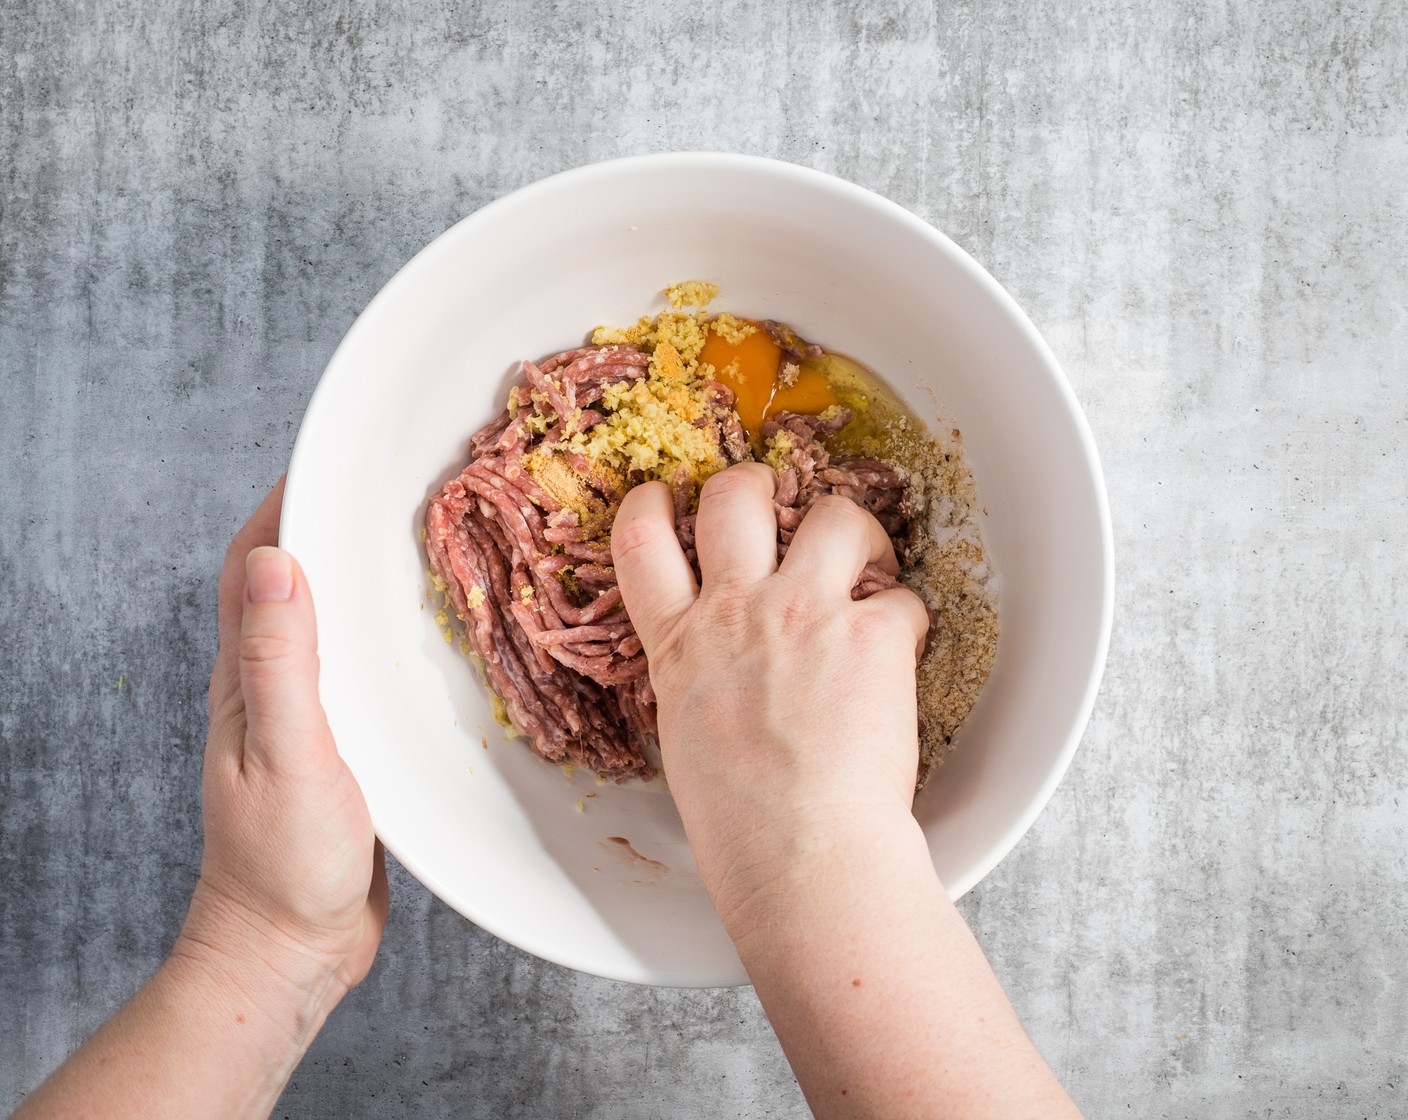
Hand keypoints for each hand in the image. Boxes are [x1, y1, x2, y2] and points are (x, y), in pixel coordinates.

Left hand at [179, 477, 387, 1016]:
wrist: (292, 950)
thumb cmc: (282, 862)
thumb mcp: (288, 753)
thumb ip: (282, 660)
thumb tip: (273, 559)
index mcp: (249, 676)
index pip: (252, 564)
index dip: (283, 503)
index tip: (332, 456)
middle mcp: (273, 685)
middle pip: (292, 582)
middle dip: (330, 526)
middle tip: (393, 489)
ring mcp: (309, 717)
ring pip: (332, 625)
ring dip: (362, 579)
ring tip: (423, 544)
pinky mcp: (346, 749)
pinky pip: (362, 672)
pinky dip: (387, 637)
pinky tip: (431, 638)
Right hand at [611, 463, 928, 921]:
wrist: (799, 850)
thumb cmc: (739, 821)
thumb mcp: (686, 736)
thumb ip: (699, 678)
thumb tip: (721, 669)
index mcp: (679, 644)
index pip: (641, 541)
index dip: (652, 503)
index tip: (665, 492)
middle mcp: (735, 611)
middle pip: (733, 496)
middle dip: (755, 485)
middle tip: (777, 505)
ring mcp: (804, 613)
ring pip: (832, 513)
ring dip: (853, 529)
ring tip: (866, 562)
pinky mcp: (871, 632)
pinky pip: (902, 596)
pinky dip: (907, 617)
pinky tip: (901, 649)